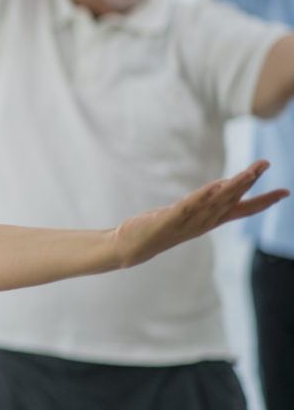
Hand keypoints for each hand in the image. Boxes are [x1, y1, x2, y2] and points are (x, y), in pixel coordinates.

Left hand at [112, 160, 287, 267]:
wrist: (131, 246)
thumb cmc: (159, 228)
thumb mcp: (186, 213)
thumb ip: (205, 202)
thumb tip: (223, 186)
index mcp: (209, 221)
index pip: (242, 210)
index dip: (263, 201)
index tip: (285, 192)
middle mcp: (203, 223)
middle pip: (231, 201)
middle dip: (249, 182)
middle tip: (265, 163)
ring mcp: (186, 224)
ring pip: (214, 204)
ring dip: (231, 187)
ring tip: (247, 172)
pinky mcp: (168, 221)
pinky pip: (187, 208)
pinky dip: (200, 198)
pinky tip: (212, 187)